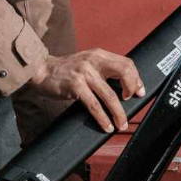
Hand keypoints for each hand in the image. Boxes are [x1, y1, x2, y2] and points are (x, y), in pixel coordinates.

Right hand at [26, 49, 144, 132]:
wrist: (41, 70)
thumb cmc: (65, 70)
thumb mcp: (87, 63)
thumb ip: (103, 70)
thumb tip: (123, 87)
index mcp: (99, 55)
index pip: (126, 63)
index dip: (136, 79)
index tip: (139, 92)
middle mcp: (94, 61)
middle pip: (124, 72)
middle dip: (132, 90)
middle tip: (131, 103)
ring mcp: (84, 73)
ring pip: (110, 95)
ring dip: (118, 113)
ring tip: (121, 124)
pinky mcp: (75, 86)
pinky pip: (94, 105)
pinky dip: (102, 118)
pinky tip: (105, 125)